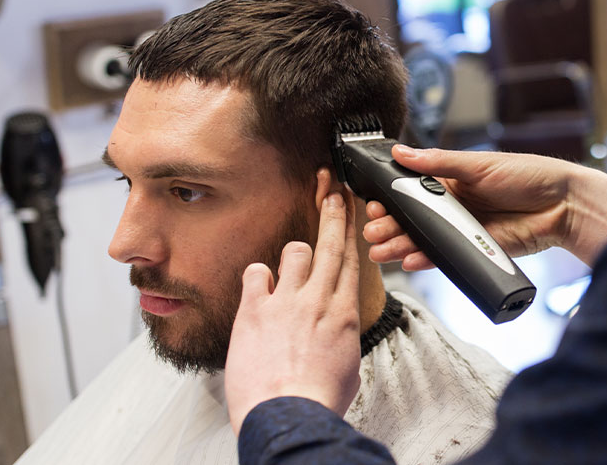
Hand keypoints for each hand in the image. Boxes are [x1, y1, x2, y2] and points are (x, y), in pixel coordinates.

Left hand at [225, 188, 360, 435]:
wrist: (289, 413)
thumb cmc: (318, 399)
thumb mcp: (346, 367)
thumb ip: (340, 338)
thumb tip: (335, 332)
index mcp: (345, 314)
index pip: (351, 262)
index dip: (350, 232)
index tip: (351, 213)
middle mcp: (318, 300)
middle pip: (330, 245)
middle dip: (333, 213)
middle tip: (333, 193)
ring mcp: (286, 301)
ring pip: (296, 251)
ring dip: (295, 252)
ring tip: (292, 262)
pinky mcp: (255, 308)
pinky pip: (256, 272)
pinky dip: (258, 275)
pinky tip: (259, 286)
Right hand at [364, 146, 606, 267]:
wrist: (564, 206)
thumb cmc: (527, 176)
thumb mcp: (478, 164)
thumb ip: (438, 161)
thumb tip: (401, 152)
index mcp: (449, 182)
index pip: (410, 191)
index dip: (390, 199)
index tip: (372, 205)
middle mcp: (451, 207)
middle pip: (411, 219)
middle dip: (389, 226)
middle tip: (371, 232)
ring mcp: (460, 229)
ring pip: (423, 239)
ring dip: (400, 246)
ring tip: (380, 252)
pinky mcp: (472, 249)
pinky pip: (444, 256)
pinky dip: (426, 259)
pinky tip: (408, 261)